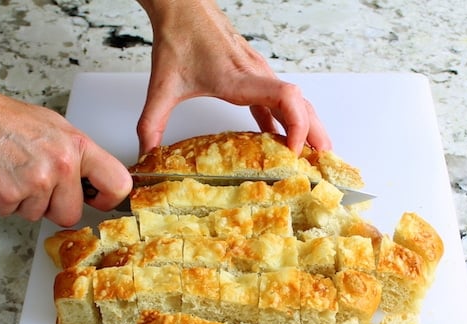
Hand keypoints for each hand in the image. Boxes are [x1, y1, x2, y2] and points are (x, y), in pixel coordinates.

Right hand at [0, 71, 131, 225]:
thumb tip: (97, 179)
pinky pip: (16, 214)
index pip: (118, 183)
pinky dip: (7, 202)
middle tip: (39, 183)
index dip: (108, 199)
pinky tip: (3, 178)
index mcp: (78, 146)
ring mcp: (36, 181)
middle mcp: (62, 164)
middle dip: (55, 206)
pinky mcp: (9, 195)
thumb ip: (80, 156)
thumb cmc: (7, 121)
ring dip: (28, 202)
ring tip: (17, 173)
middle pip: (72, 214)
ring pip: (42, 216)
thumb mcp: (57, 128)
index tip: (97, 200)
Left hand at [136, 0, 331, 155]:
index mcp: (239, 79)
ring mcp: (260, 75)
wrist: (182, 7)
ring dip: (309, 128)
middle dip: (314, 135)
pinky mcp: (256, 77)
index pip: (285, 97)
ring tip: (315, 156)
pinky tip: (286, 142)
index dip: (296, 125)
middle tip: (321, 164)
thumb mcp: (161, 86)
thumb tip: (145, 158)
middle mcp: (257, 76)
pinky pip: (281, 102)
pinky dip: (290, 122)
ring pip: (297, 103)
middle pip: (301, 105)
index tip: (292, 151)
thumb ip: (150, 124)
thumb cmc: (179, 38)